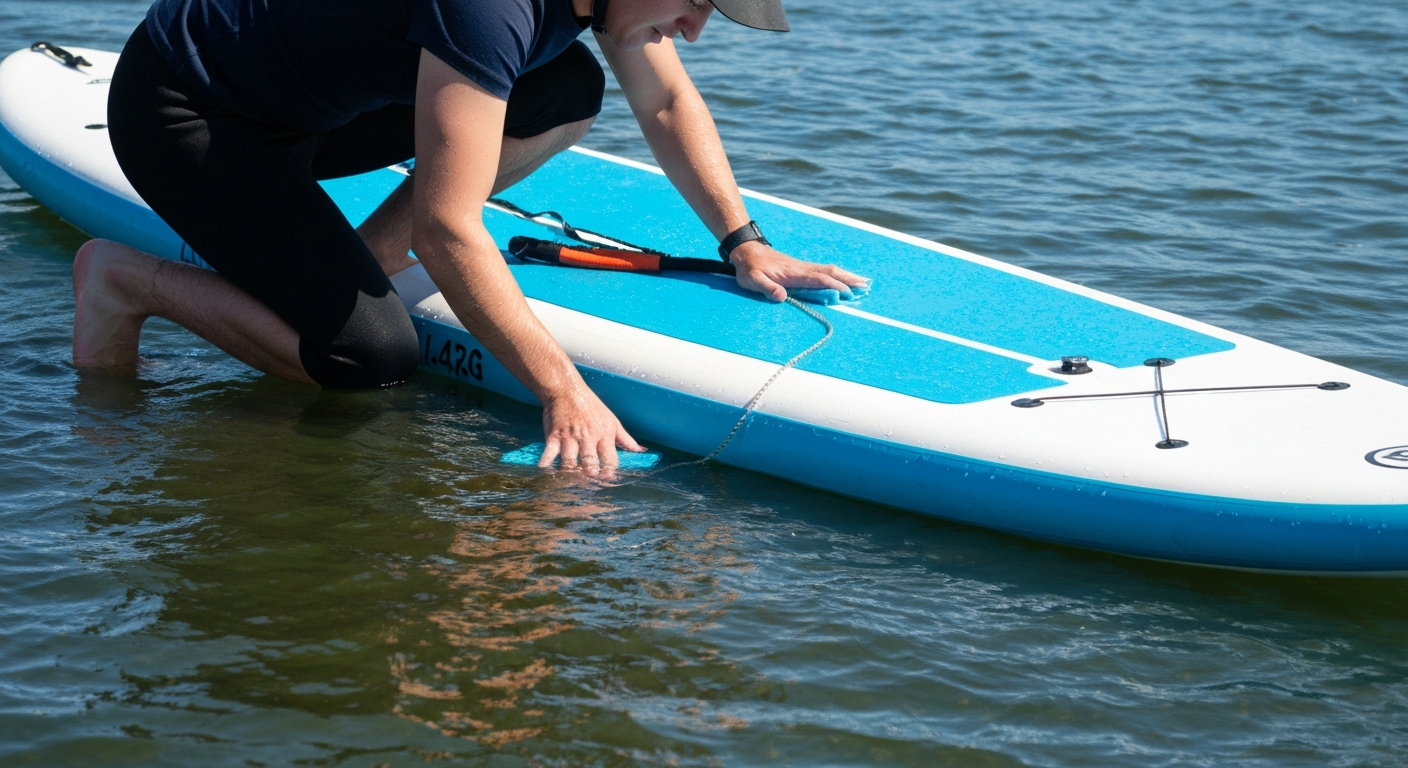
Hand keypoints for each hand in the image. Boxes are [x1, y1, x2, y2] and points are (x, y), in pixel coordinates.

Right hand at [539, 381, 644, 474]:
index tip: (608, 481)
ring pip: (570, 462)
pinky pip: (550, 453)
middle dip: (590, 477)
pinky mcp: (554, 435)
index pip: (610, 459)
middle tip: (588, 486)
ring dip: (570, 474)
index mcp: (604, 435)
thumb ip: (626, 439)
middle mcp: (587, 437)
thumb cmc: (591, 406)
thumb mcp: (612, 420)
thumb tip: (641, 451)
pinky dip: (546, 464)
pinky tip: (546, 471)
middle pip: (589, 463)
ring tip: (570, 482)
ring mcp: (570, 437)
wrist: (566, 390)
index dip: (610, 472)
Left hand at [728, 240, 869, 301]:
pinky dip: (837, 274)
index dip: (834, 286)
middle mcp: (802, 269)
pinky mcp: (801, 268)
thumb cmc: (749, 269)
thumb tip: (781, 296)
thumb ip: (766, 288)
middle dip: (848, 279)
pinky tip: (842, 278)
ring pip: (829, 270)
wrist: (746, 251)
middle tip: (866, 285)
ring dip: (846, 275)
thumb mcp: (752, 280)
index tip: (848, 294)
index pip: (818, 279)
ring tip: (863, 282)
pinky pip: (823, 270)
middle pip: (830, 272)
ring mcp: (802, 267)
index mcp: (793, 274)